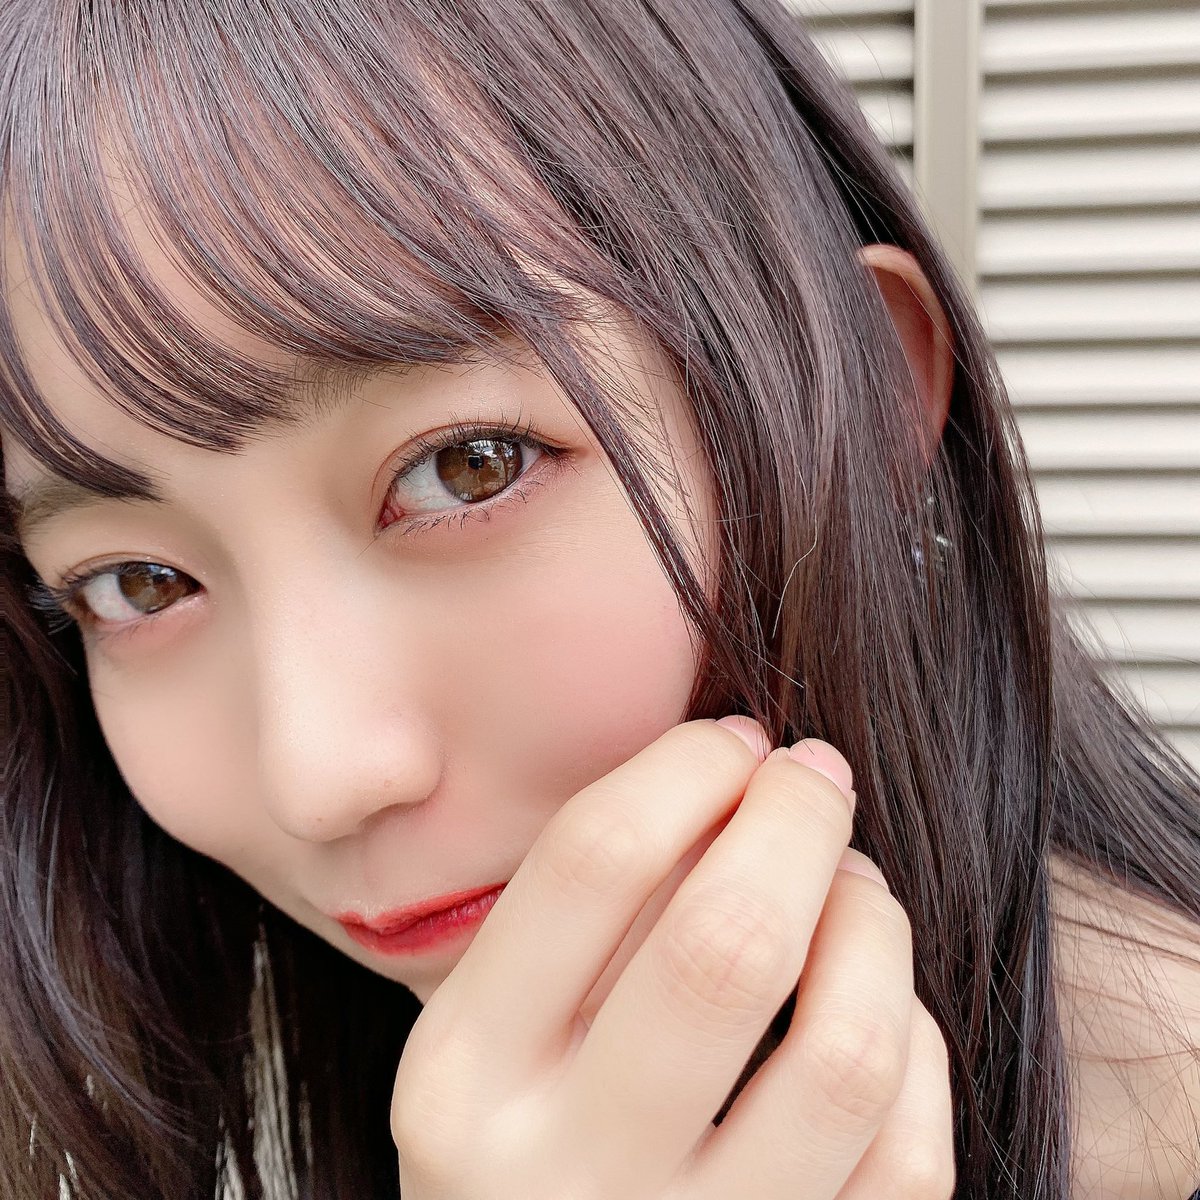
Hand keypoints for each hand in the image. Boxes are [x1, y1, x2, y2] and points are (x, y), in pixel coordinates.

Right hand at [390, 718, 955, 1198]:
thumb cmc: (528, 1131)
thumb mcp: (497, 1029)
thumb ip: (587, 911)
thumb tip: (743, 762)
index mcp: (464, 1074)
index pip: (592, 863)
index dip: (688, 769)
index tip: (736, 743)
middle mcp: (560, 1171)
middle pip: (726, 943)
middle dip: (796, 820)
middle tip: (814, 777)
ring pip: (842, 1051)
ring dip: (869, 925)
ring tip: (854, 885)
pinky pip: (903, 1152)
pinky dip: (912, 1044)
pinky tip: (878, 1004)